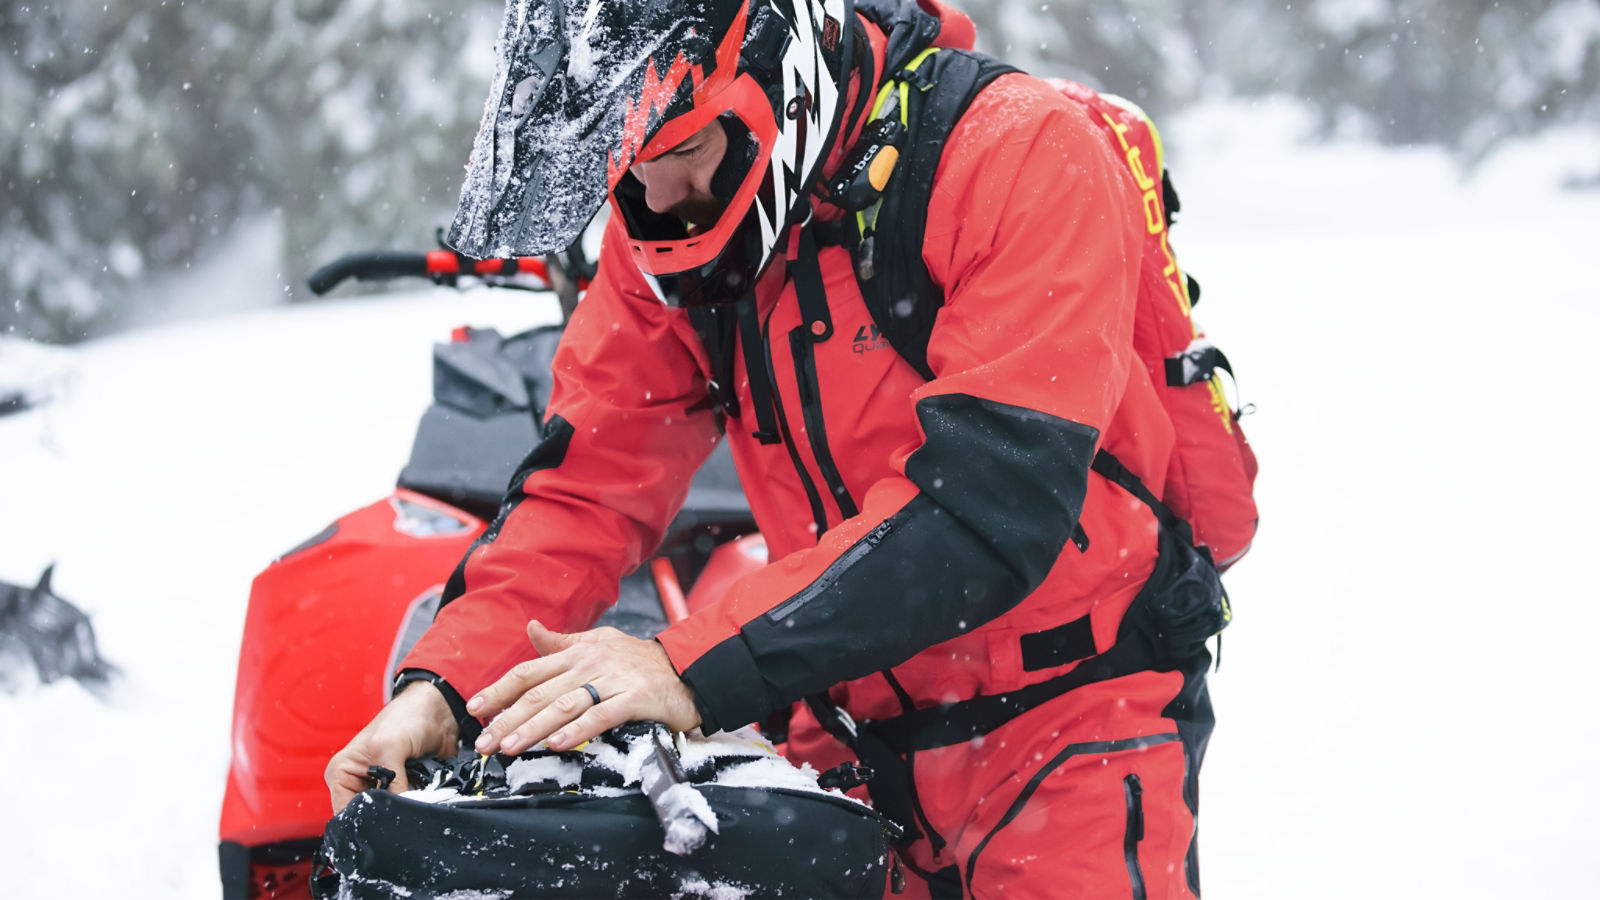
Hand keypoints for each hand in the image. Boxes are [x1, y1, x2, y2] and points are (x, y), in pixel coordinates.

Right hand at [324, 680, 459, 812]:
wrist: (437, 712)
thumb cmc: (406, 717)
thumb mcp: (390, 747)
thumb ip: (392, 782)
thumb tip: (400, 810)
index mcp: (342, 772)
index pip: (343, 811)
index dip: (363, 820)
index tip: (384, 821)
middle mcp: (358, 783)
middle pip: (367, 816)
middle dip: (386, 815)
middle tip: (403, 806)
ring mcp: (381, 787)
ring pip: (389, 815)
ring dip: (403, 809)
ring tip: (415, 794)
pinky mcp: (402, 789)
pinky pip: (407, 808)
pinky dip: (417, 805)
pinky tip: (424, 795)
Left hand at [467, 620, 700, 755]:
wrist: (688, 669)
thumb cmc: (640, 661)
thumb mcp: (598, 644)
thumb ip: (562, 643)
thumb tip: (530, 629)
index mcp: (577, 652)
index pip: (529, 671)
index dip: (499, 689)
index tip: (475, 708)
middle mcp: (590, 664)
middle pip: (539, 693)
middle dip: (506, 719)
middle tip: (483, 742)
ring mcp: (612, 680)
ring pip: (564, 706)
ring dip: (532, 728)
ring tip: (508, 748)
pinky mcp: (635, 698)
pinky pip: (601, 715)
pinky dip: (577, 730)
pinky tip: (556, 744)